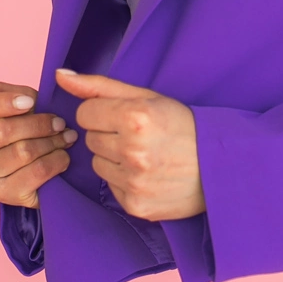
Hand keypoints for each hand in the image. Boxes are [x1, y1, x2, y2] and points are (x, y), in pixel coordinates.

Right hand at [0, 73, 77, 209]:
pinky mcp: (3, 194)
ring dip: (52, 142)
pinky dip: (56, 161)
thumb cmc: (28, 124)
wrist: (44, 163)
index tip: (30, 101)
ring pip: (21, 152)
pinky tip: (63, 156)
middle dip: (37, 124)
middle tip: (60, 121)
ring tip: (67, 136)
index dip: (0, 102)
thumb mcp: (16, 100)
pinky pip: (35, 173)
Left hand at [55, 68, 205, 220]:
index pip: (84, 113)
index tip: (126, 116)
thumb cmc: (184, 126)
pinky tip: (149, 175)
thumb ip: (99, 86)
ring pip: (97, 164)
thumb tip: (60, 75)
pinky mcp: (136, 205)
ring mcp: (134, 182)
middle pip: (90, 139)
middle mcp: (133, 151)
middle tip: (140, 136)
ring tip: (145, 155)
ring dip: (115, 159)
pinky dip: (125, 181)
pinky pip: (111, 187)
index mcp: (135, 117)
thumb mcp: (148, 96)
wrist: (222, 166)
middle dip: (110, 135)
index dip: (104, 113)